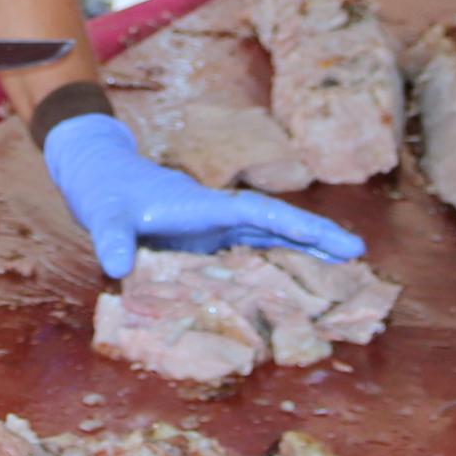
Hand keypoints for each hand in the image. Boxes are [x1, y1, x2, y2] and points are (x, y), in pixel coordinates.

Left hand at [40, 115, 365, 279]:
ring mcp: (213, 228)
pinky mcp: (204, 241)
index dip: (298, 227)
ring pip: (268, 236)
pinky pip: (249, 250)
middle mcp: (216, 216)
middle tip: (358, 253)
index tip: (334, 240)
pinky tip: (296, 278)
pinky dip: (275, 259)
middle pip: (276, 224)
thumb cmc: (104, 193)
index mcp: (203, 208)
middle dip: (316, 236)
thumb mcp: (105, 216)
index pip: (260, 216)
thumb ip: (111, 239)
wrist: (97, 177)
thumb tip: (116, 264)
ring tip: (345, 265)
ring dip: (303, 248)